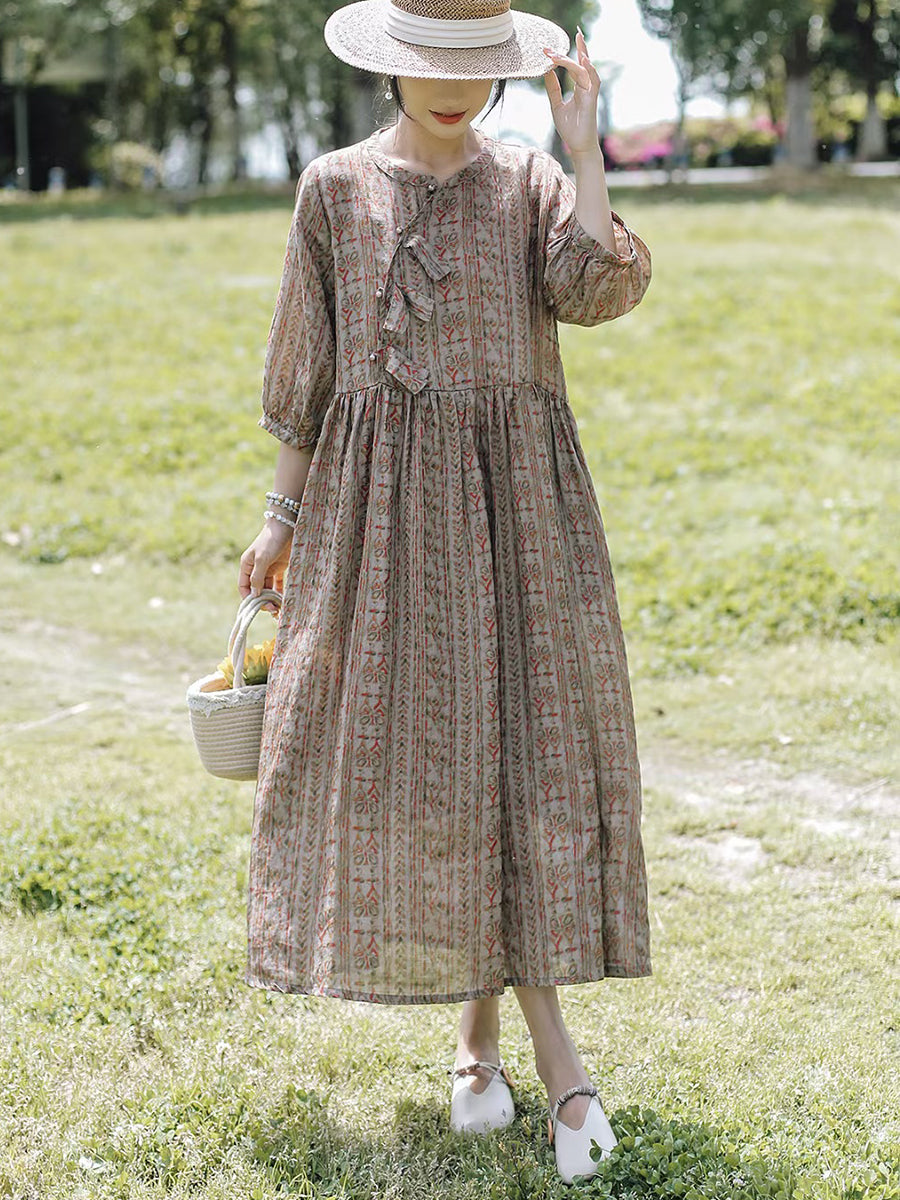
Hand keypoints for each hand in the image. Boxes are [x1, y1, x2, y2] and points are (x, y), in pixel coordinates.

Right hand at [238, 521, 292, 608]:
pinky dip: (280, 593)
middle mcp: (255, 569)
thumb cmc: (271, 540)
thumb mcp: (262, 558)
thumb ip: (257, 577)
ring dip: (272, 599)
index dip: (249, 599)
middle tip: (274, 610)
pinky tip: (285, 601)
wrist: (287, 525)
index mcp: (246, 565)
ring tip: (280, 609)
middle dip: (263, 601)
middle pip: (257, 590)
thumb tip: (255, 595)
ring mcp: (268, 568)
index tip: (259, 607)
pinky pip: (278, 584)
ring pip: (268, 589)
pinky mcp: (279, 568)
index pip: (244, 587)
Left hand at [543, 28, 601, 156]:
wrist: (578, 146)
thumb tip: (547, 72)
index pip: (574, 66)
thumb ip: (553, 89)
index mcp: (579, 87)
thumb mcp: (556, 105)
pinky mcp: (592, 100)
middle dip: (580, 47)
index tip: (548, 51)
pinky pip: (593, 81)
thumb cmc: (570, 128)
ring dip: (577, 57)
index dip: (563, 57)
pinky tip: (584, 60)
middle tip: (573, 33)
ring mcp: (590, 92)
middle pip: (584, 63)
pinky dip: (589, 70)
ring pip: (585, 70)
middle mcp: (586, 87)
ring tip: (568, 47)